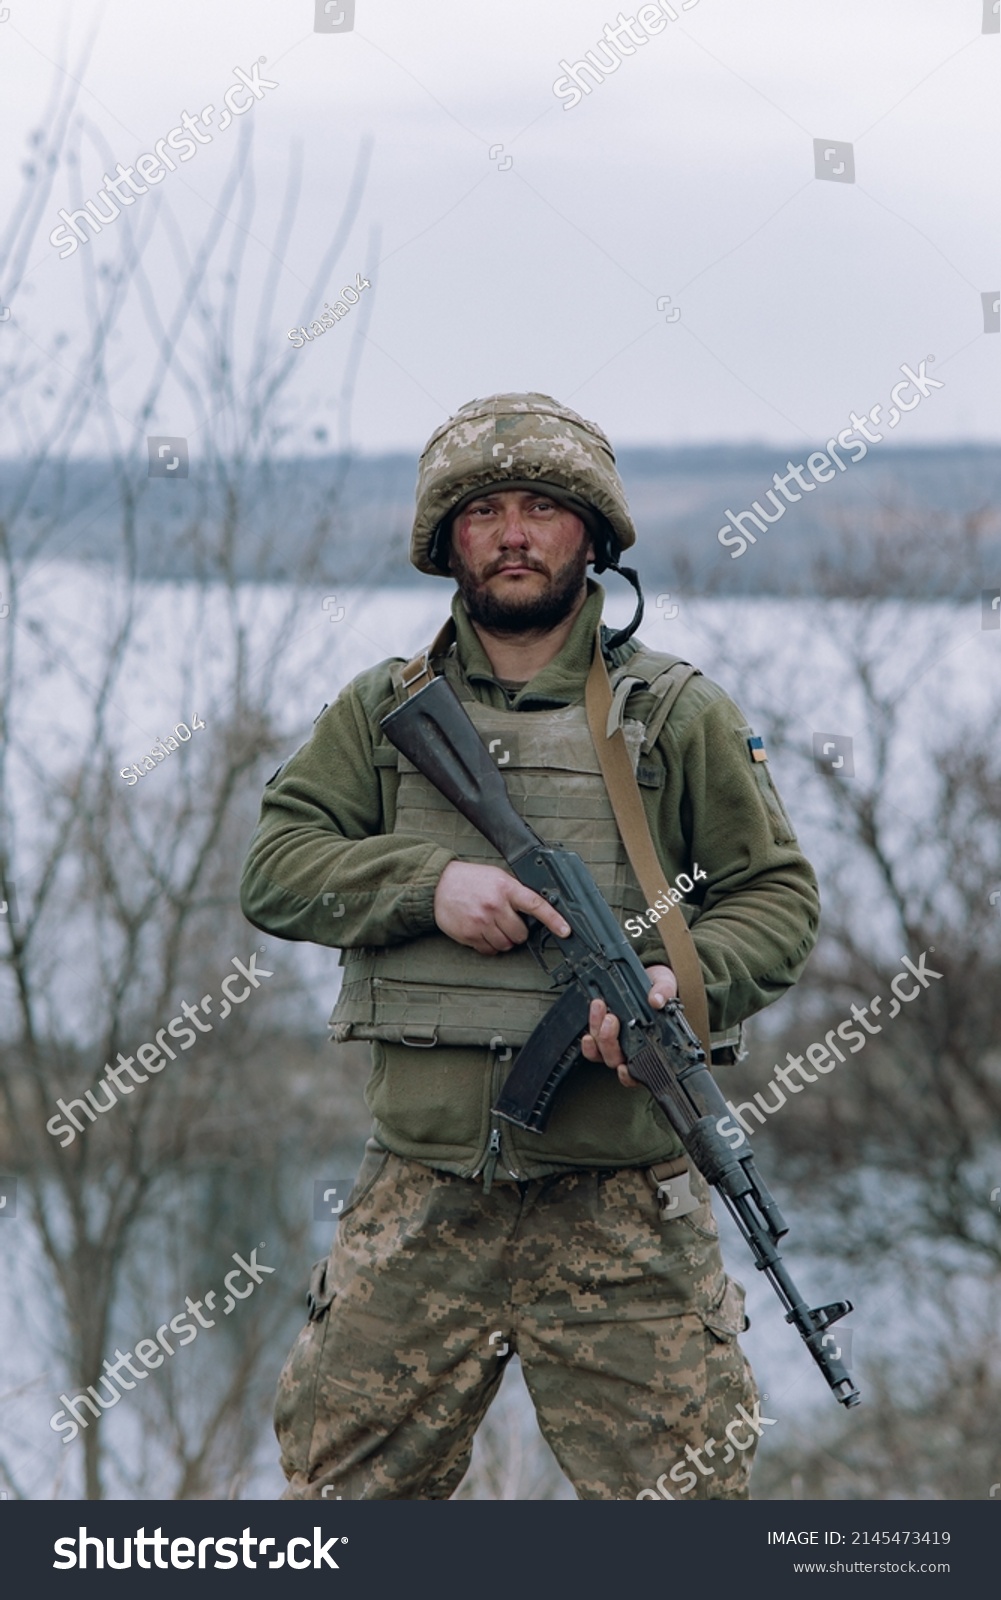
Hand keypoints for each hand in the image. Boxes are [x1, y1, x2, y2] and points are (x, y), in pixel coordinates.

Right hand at [433, 860, 570, 954]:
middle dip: (517, 931)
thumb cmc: (470, 880)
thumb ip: (515, 892)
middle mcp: (495, 906)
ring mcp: (481, 922)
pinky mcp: (469, 935)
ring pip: (506, 945)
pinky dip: (489, 945)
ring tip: (492, 925)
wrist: (439, 884)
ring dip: (504, 939)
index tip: (566, 930)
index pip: (536, 905)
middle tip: (506, 920)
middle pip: (521, 933)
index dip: (553, 919)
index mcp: (506, 888)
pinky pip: (490, 950)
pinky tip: (482, 932)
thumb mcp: (497, 877)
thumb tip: (535, 911)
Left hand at [580, 964, 677, 1087]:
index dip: (629, 1076)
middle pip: (615, 1059)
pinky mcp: (601, 1034)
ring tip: (600, 1010)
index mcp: (651, 1045)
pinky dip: (588, 1041)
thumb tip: (657, 1001)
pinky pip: (592, 1046)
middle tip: (612, 1019)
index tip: (624, 1068)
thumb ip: (664, 992)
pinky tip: (588, 1031)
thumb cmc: (658, 990)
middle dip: (609, 1041)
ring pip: (601, 1052)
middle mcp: (631, 1049)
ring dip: (597, 1034)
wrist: (647, 979)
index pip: (640, 1071)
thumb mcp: (665, 985)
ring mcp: (614, 1043)